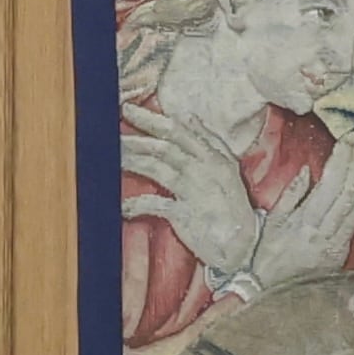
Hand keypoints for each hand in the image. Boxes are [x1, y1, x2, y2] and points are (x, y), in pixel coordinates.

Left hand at [124, 103, 262, 274]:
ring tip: (111, 158)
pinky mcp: (185, 216)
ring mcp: (194, 192)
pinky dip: (136, 204)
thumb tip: (188, 116)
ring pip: (157, 169)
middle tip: (109, 131)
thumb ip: (208, 141)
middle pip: (165, 147)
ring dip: (133, 161)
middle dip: (137, 137)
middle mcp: (204, 170)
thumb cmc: (231, 206)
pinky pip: (155, 205)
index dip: (151, 119)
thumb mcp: (226, 168)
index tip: (128, 110)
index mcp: (214, 157)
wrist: (244, 245)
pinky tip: (122, 206)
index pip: (178, 131)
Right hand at [250, 146, 353, 288]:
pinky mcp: (339, 254)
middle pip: (347, 192)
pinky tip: (352, 192)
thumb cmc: (265, 258)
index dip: (341, 161)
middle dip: (352, 165)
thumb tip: (307, 172)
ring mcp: (334, 244)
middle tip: (353, 145)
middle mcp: (323, 233)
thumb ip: (290, 196)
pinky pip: (352, 224)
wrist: (268, 292)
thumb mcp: (271, 224)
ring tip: (353, 163)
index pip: (330, 184)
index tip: (346, 141)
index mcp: (303, 222)